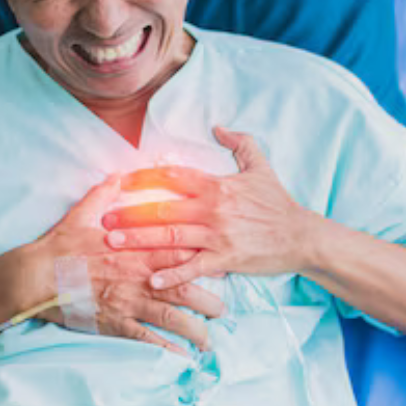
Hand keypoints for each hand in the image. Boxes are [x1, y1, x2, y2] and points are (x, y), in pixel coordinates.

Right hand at [20, 174, 225, 354]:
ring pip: (171, 316)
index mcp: (135, 249)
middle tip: (224, 309)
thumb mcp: (83, 213)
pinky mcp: (115, 322)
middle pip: (183, 288)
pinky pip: (147, 338)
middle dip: (207, 300)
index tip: (221, 265)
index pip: (178, 253)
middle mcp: (138, 276)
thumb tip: (120, 176)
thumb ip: (107, 194)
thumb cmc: (59, 245)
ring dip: (194, 329)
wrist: (34, 277)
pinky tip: (181, 358)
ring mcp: (128, 301)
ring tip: (209, 340)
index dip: (204, 259)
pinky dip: (166, 349)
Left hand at [100, 127, 318, 290]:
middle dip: (130, 213)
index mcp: (217, 186)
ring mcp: (218, 236)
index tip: (120, 181)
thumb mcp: (261, 167)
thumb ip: (239, 143)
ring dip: (140, 240)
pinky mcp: (226, 259)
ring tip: (113, 243)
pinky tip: (151, 280)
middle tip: (103, 219)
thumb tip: (217, 126)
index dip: (144, 178)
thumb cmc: (278, 203)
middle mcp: (213, 209)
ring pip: (171, 237)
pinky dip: (172, 275)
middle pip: (163, 209)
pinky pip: (193, 267)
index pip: (173, 177)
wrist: (301, 236)